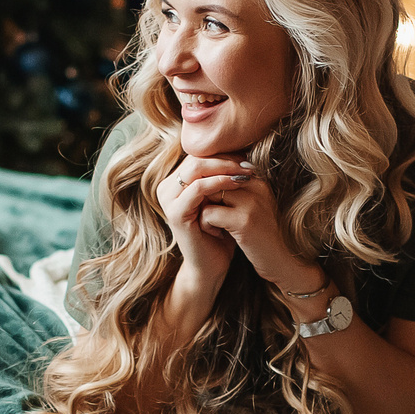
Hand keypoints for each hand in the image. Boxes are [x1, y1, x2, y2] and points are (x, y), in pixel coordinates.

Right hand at [155, 155, 244, 286]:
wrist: (211, 265)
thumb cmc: (218, 232)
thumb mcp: (219, 199)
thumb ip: (220, 176)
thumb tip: (241, 148)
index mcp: (174, 182)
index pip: (198, 156)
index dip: (222, 153)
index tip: (247, 157)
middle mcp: (166, 188)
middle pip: (195, 158)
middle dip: (224, 158)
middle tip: (248, 162)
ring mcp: (168, 200)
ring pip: (195, 169)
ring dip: (224, 167)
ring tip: (246, 172)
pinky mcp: (176, 213)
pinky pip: (198, 189)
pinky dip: (219, 183)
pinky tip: (237, 184)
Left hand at [181, 157, 321, 293]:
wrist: (282, 262)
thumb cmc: (264, 236)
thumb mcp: (254, 207)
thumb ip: (237, 190)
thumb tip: (206, 175)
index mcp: (259, 181)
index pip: (223, 167)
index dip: (209, 184)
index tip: (209, 202)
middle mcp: (257, 187)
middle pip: (214, 177)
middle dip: (204, 195)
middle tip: (206, 212)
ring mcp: (252, 203)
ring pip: (209, 192)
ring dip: (202, 208)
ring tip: (210, 223)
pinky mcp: (244, 221)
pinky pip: (209, 212)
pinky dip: (205, 224)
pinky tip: (215, 234)